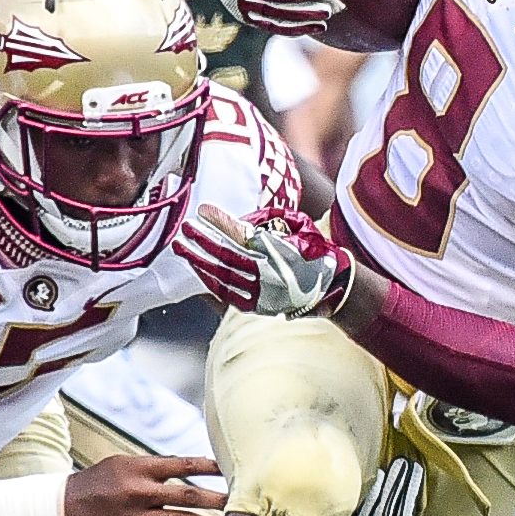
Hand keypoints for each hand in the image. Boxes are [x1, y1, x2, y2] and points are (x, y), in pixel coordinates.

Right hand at [62, 455, 226, 515]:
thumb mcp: (124, 463)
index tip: (230, 468)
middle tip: (242, 501)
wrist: (65, 506)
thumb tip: (191, 468)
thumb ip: (156, 467)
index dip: (209, 467)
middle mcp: (141, 493)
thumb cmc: (98, 481)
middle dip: (217, 499)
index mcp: (141, 469)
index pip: (183, 465)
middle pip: (188, 496)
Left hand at [176, 201, 348, 316]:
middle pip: (226, 255)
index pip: (242, 234)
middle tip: (185, 228)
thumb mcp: (297, 225)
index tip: (203, 210)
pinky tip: (197, 268)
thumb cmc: (313, 250)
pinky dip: (208, 280)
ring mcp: (261, 292)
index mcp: (281, 250)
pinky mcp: (257, 305)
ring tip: (182, 247)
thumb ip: (267, 220)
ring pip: (222, 276)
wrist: (332, 287)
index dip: (220, 222)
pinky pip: (225, 293)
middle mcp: (269, 273)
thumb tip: (237, 221)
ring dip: (198, 260)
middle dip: (202, 240)